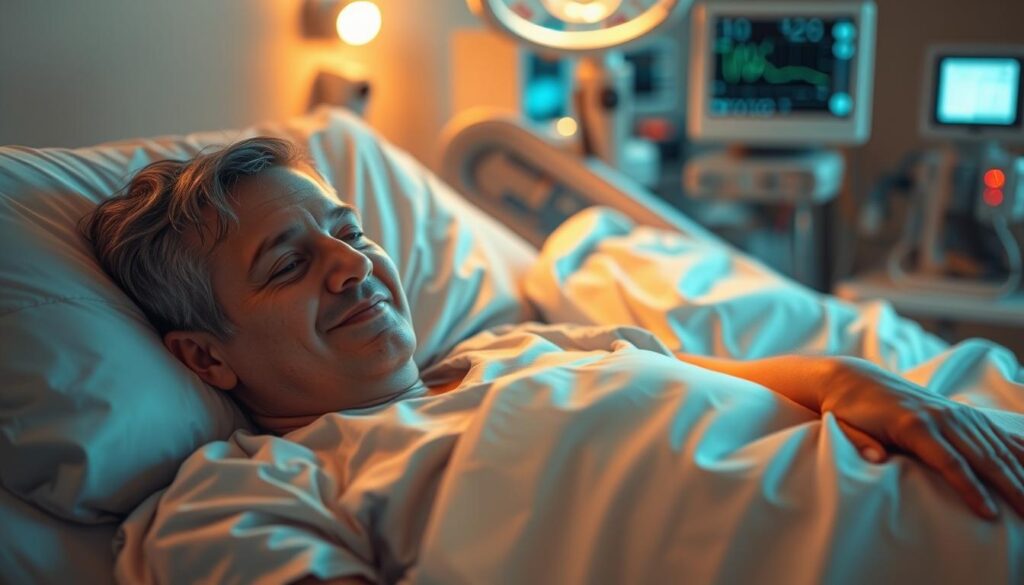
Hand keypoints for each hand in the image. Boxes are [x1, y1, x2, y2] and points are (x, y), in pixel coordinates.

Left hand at [820, 356, 1023, 519]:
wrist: (856, 379)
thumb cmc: (849, 411)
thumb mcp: (845, 427)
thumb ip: (860, 443)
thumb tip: (876, 458)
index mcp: (914, 424)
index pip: (950, 461)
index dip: (971, 489)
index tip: (990, 514)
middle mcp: (941, 416)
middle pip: (983, 457)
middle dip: (1009, 487)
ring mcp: (954, 413)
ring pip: (995, 447)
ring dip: (1020, 473)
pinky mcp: (960, 413)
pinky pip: (995, 433)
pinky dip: (1017, 450)